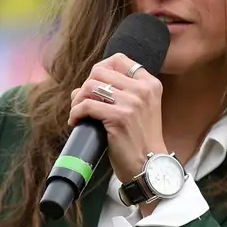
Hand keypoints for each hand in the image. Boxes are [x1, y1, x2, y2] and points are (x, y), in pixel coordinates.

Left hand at [68, 53, 166, 183]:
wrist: (149, 166)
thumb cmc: (140, 140)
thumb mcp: (140, 109)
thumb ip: (120, 93)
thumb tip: (82, 87)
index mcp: (150, 84)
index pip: (118, 60)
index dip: (100, 70)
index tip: (93, 86)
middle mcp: (142, 89)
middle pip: (100, 72)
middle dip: (85, 86)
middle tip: (82, 103)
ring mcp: (131, 102)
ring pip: (90, 86)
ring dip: (77, 100)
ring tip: (77, 113)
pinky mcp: (119, 117)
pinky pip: (86, 106)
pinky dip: (76, 113)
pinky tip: (76, 121)